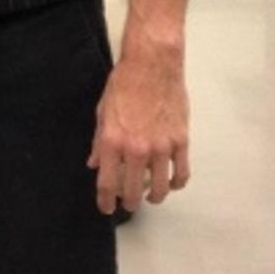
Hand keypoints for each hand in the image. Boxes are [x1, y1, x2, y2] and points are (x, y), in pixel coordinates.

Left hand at [87, 50, 189, 214]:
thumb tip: (94, 163)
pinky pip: (181, 173)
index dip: (105, 201)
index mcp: (112, 141)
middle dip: (129, 202)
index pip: (107, 183)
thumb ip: (98, 142)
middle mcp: (136, 149)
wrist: (152, 65)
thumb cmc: (124, 84)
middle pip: (132, 191)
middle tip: (128, 205)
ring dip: (154, 197)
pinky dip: (176, 183)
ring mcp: (161, 147)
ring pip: (160, 188)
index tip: (106, 208)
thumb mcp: (102, 112)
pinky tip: (171, 183)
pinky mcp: (180, 141)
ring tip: (151, 198)